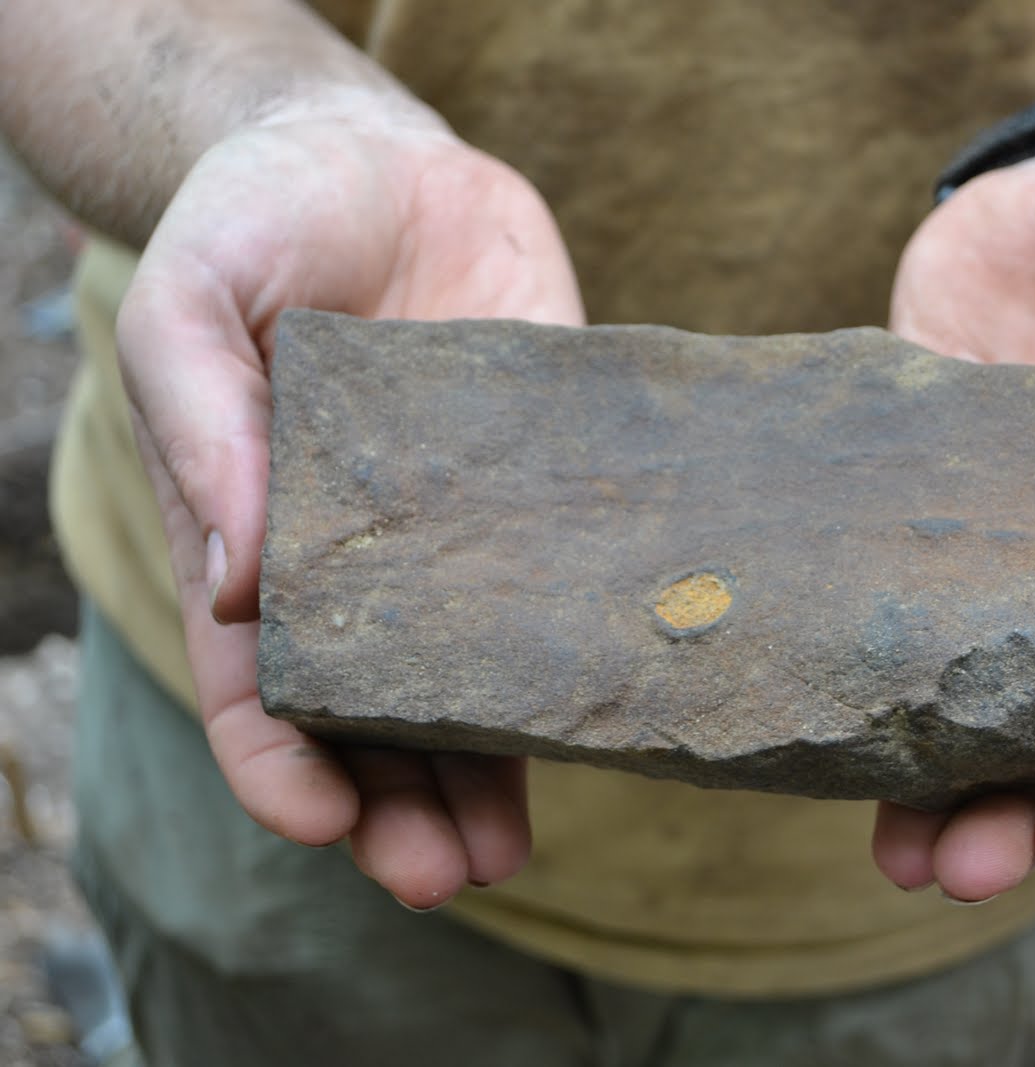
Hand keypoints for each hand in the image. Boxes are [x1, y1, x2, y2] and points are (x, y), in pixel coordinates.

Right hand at [116, 102, 584, 909]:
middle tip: (446, 872)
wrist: (375, 159)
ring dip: (489, 775)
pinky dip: (584, 660)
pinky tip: (616, 715)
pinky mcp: (547, 488)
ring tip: (512, 849)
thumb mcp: (190, 303)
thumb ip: (204, 426)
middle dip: (399, 808)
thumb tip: (241, 574)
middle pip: (373, 718)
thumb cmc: (255, 224)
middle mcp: (365, 563)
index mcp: (258, 541)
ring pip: (474, 685)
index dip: (278, 766)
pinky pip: (565, 587)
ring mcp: (463, 535)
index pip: (256, 687)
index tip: (319, 820)